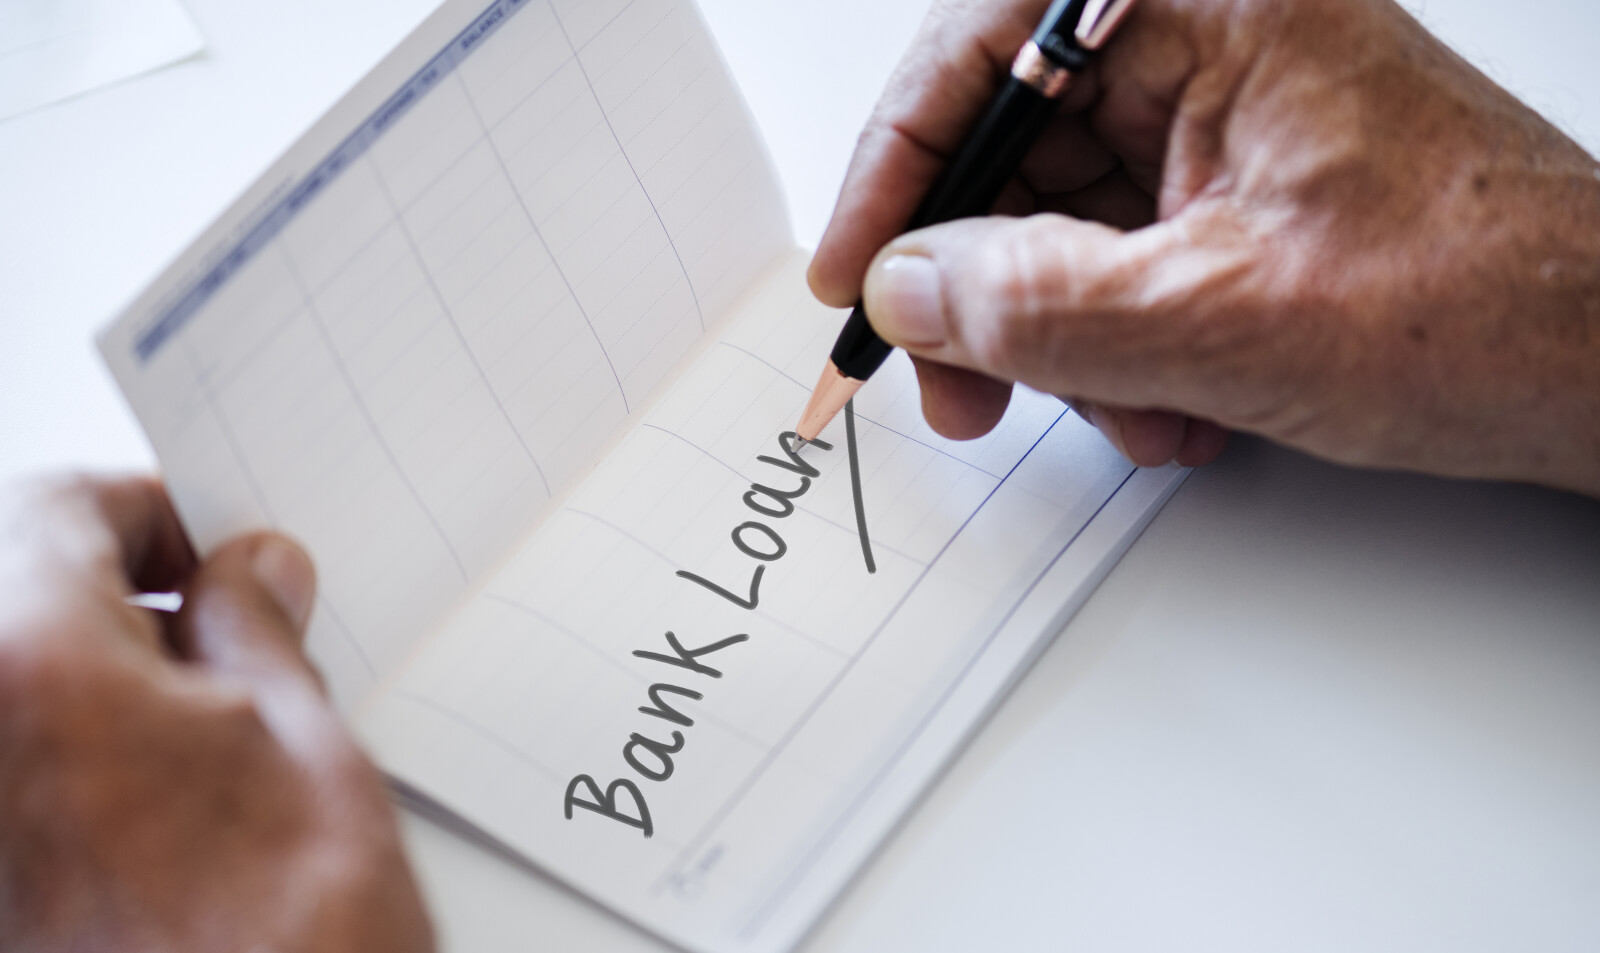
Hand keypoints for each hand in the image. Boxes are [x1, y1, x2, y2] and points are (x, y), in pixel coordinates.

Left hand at [0, 476, 433, 951]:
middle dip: (118, 594)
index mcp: (32, 667)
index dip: (145, 513)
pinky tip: (166, 790)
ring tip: (208, 722)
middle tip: (221, 631)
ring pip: (19, 686)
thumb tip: (247, 572)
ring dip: (98, 675)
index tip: (205, 549)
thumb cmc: (288, 942)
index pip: (56, 511)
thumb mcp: (308, 745)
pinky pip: (20, 763)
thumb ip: (257, 629)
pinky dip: (76, 749)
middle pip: (17, 595)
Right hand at [809, 0, 1599, 494]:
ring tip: (1114, 412)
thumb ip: (1032, 302)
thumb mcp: (1216, 317)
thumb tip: (908, 285)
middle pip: (1013, 147)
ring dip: (1058, 339)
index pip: (983, 47)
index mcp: (1207, 1)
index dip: (898, 165)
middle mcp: (1209, 38)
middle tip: (956, 380)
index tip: (855, 266)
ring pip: (1060, 221)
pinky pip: (1120, 259)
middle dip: (979, 285)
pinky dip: (1115, 347)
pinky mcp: (1236, 187)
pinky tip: (1166, 408)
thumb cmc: (1486, 302)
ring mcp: (1224, 116)